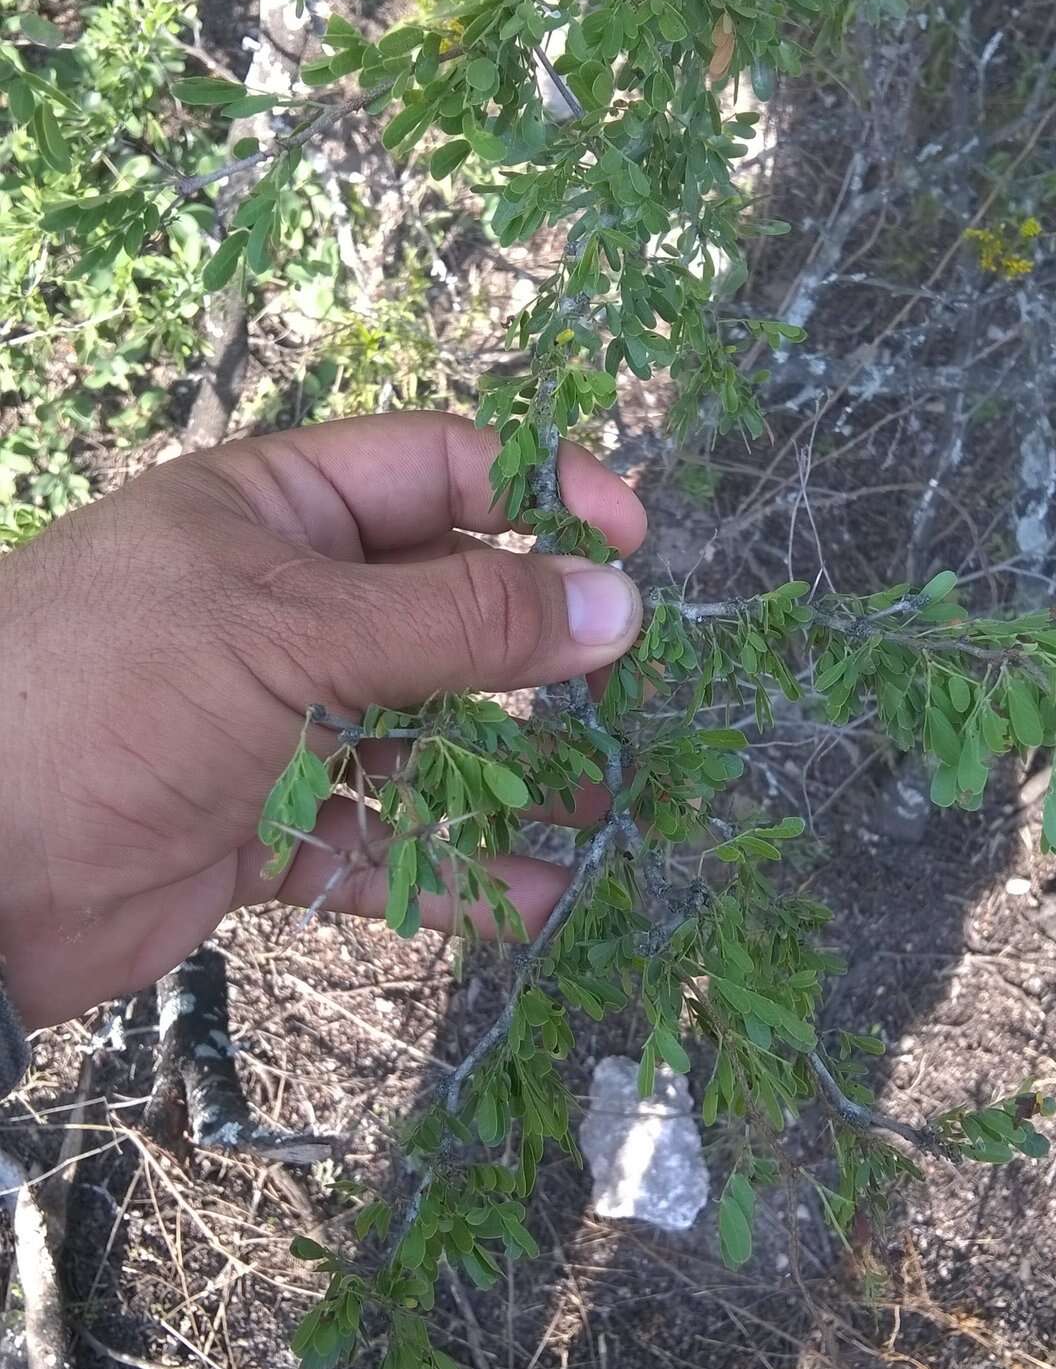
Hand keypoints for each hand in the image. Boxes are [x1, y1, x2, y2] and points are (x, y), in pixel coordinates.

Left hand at [0, 413, 645, 1026]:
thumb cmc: (109, 696)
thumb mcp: (289, 630)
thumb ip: (456, 622)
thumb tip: (614, 603)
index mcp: (275, 513)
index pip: (437, 469)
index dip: (541, 490)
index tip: (634, 544)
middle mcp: (282, 606)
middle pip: (444, 610)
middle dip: (535, 653)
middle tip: (623, 694)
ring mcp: (274, 721)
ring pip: (423, 737)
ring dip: (508, 774)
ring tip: (598, 806)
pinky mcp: (262, 830)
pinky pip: (380, 840)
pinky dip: (450, 870)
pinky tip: (527, 898)